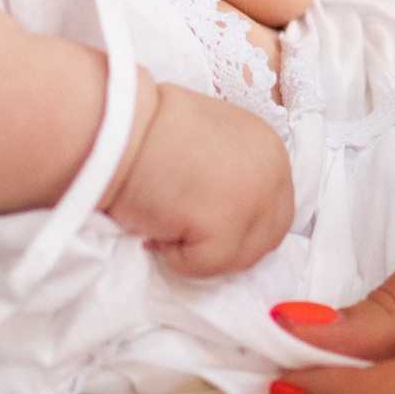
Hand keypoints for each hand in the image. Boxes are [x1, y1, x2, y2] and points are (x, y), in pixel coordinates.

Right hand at [105, 81, 294, 277]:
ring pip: (240, 257)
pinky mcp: (226, 225)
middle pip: (267, 238)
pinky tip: (157, 229)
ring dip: (202, 252)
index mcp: (270, 150)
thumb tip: (227, 210)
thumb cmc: (151, 130)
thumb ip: (234, 170)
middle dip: (228, 246)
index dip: (242, 226)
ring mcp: (253, 201)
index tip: (207, 225)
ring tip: (167, 225)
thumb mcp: (214, 140)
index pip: (276, 209)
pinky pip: (206, 266)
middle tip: (187, 237)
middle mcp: (272, 174)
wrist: (119, 127)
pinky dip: (177, 259)